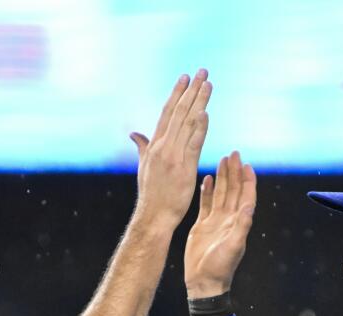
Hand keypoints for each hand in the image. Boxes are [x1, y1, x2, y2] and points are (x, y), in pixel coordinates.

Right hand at [130, 69, 212, 227]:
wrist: (153, 216)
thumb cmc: (151, 195)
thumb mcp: (144, 167)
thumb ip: (142, 147)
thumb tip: (134, 134)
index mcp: (155, 145)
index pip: (167, 113)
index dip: (177, 94)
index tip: (185, 78)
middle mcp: (163, 146)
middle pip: (179, 112)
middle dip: (191, 91)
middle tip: (202, 72)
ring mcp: (173, 156)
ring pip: (188, 123)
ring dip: (199, 101)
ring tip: (208, 84)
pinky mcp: (184, 168)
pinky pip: (193, 144)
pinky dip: (200, 128)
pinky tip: (206, 113)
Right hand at [184, 150, 256, 297]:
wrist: (203, 282)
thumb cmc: (220, 268)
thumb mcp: (233, 247)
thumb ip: (241, 226)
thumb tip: (249, 206)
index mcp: (238, 223)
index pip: (245, 196)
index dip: (247, 180)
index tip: (247, 164)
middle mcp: (228, 220)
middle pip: (233, 190)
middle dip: (234, 172)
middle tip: (234, 153)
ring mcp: (216, 222)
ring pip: (220, 194)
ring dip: (222, 178)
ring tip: (222, 160)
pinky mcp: (203, 226)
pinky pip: (206, 204)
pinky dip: (207, 191)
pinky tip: (206, 179)